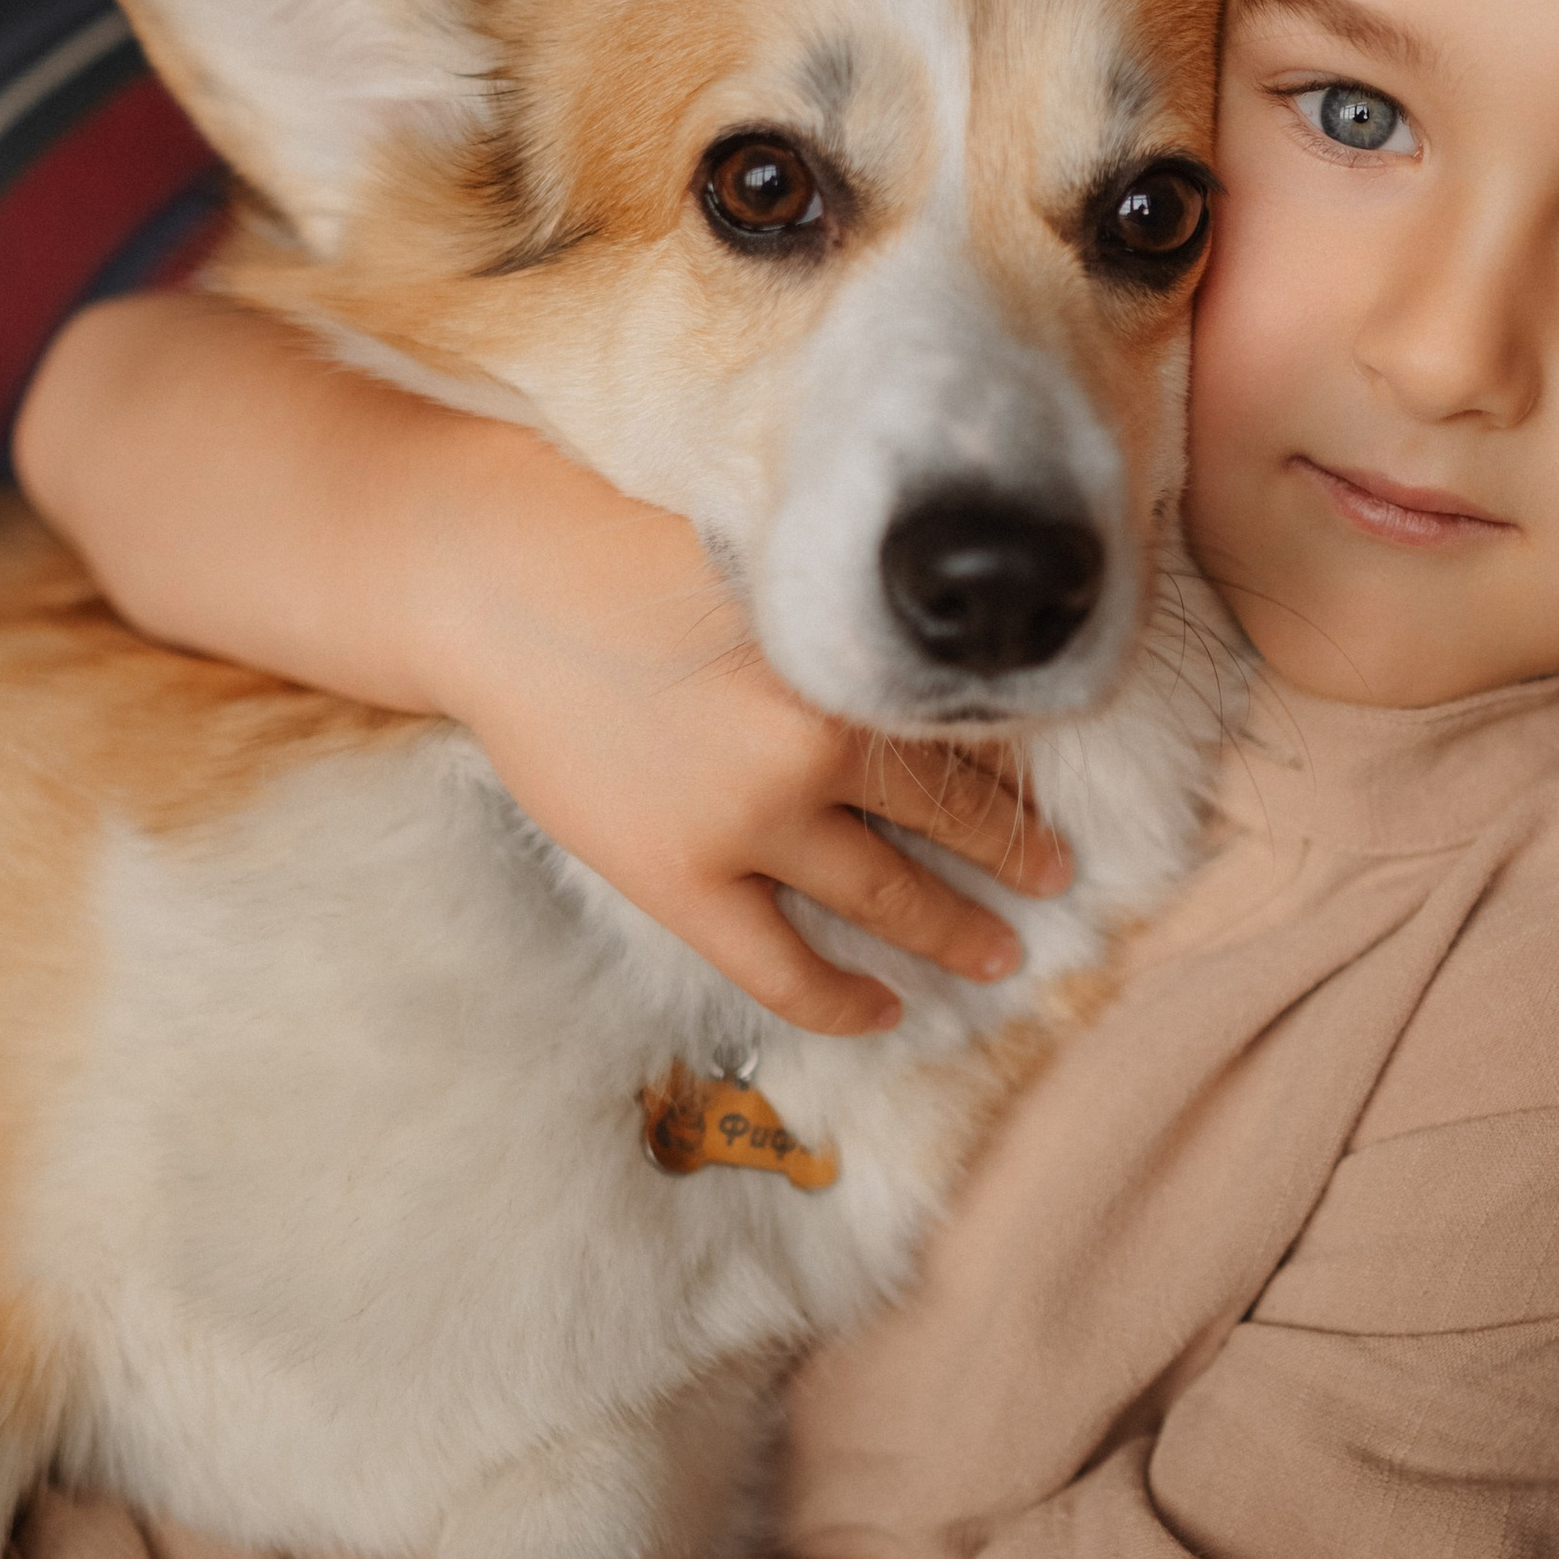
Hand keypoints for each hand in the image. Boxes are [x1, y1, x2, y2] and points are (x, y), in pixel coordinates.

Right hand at [417, 419, 1071, 1039]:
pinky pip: (780, 968)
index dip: (1020, 767)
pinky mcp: (681, 879)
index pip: (971, 733)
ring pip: (884, 900)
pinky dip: (841, 1000)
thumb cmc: (627, 547)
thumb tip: (934, 663)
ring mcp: (749, 825)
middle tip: (1060, 878)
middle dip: (1014, 858)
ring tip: (1002, 954)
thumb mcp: (770, 563)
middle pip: (950, 821)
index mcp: (850, 661)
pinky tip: (886, 1011)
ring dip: (955, 932)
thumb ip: (847, 624)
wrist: (498, 588)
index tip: (1057, 788)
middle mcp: (815, 747)